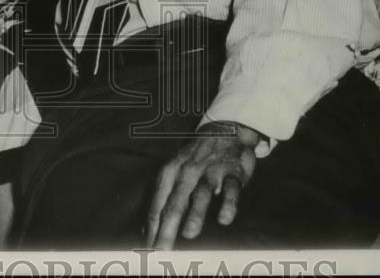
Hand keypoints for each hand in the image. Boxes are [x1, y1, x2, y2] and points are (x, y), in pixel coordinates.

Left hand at [144, 121, 268, 249]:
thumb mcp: (175, 170)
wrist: (226, 129)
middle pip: (175, 203)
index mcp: (170, 173)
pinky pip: (230, 190)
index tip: (147, 250)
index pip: (158, 204)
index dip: (152, 228)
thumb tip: (147, 231)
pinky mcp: (232, 173)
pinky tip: (224, 219)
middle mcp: (187, 172)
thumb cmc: (196, 158)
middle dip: (167, 228)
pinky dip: (227, 204)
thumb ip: (163, 200)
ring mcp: (210, 171)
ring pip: (201, 194)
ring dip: (195, 214)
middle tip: (163, 251)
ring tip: (188, 234)